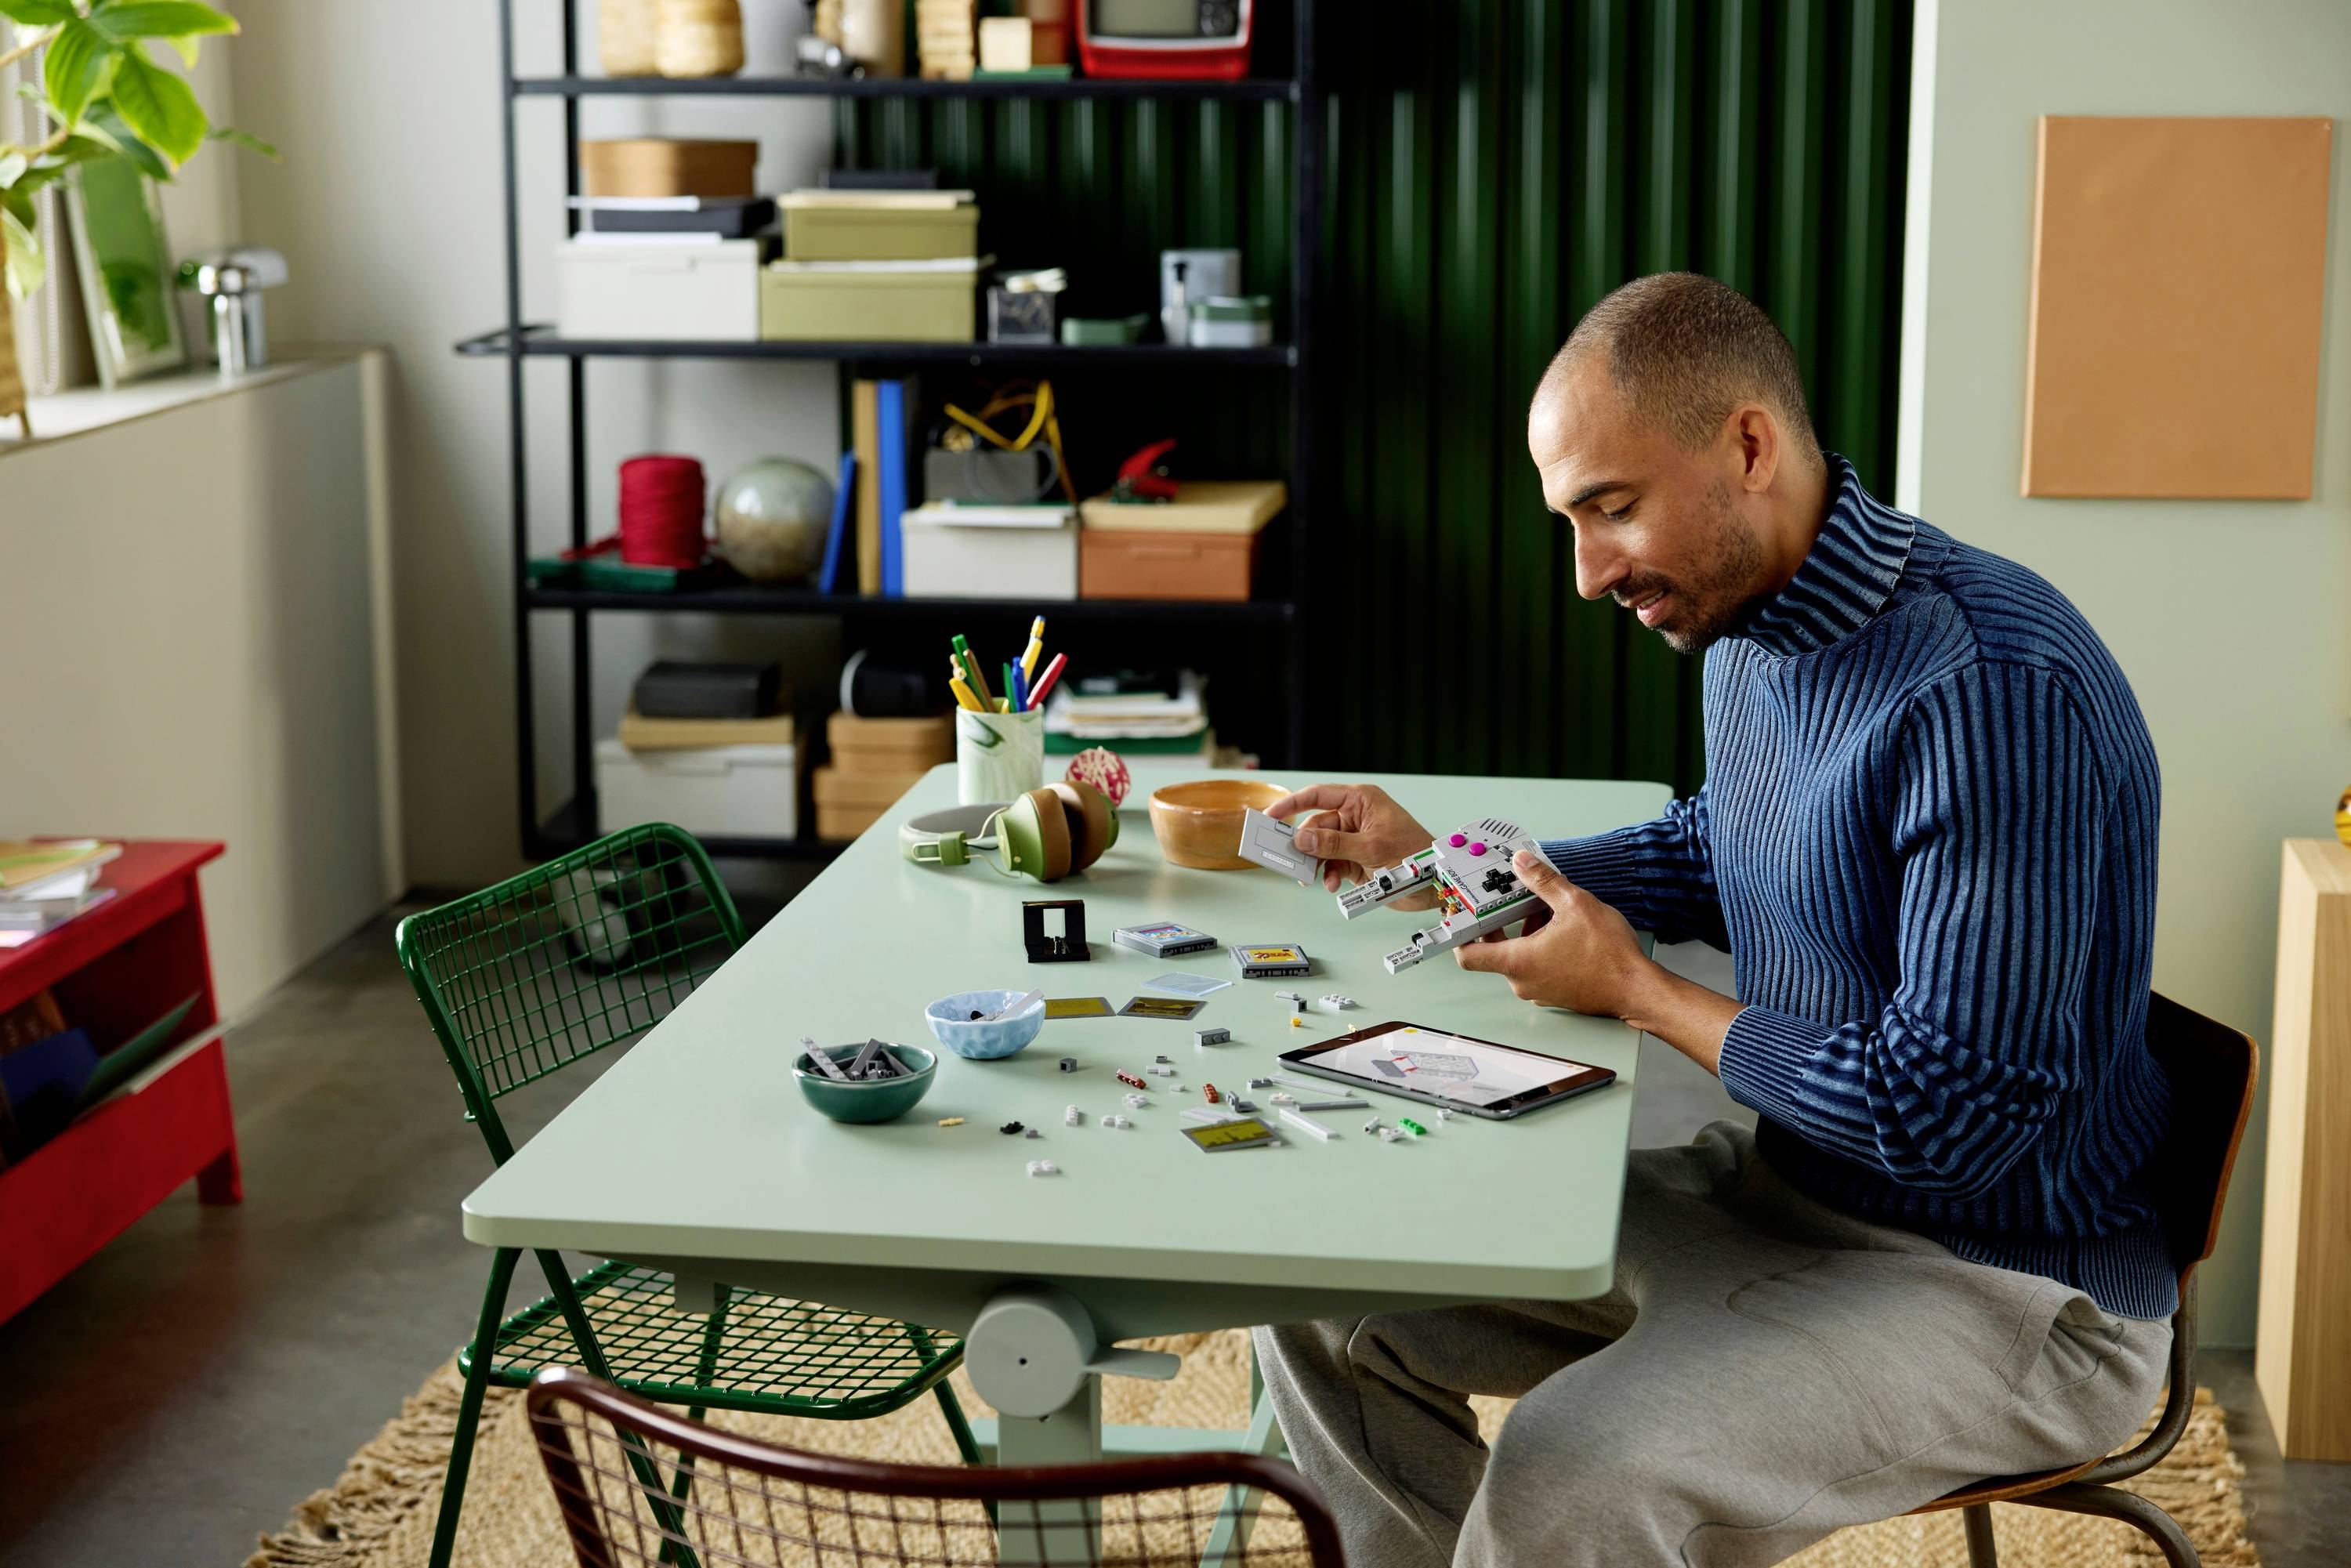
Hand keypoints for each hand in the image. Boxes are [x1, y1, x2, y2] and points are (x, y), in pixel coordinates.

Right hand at [1266, 783, 1435, 899]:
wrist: (1435, 883)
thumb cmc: (1414, 854)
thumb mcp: (1371, 847)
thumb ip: (1333, 844)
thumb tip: (1302, 840)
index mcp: (1360, 800)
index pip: (1318, 796)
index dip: (1291, 804)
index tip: (1270, 816)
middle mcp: (1355, 816)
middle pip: (1315, 825)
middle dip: (1303, 844)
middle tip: (1287, 858)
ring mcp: (1354, 839)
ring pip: (1320, 848)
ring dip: (1315, 864)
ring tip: (1311, 878)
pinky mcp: (1355, 859)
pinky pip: (1331, 864)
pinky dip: (1328, 875)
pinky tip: (1332, 884)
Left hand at [1454, 849, 1653, 1017]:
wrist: (1638, 989)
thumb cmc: (1609, 956)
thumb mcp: (1575, 904)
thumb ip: (1543, 881)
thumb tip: (1523, 863)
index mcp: (1518, 962)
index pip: (1468, 955)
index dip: (1461, 934)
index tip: (1463, 917)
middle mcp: (1523, 981)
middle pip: (1496, 950)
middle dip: (1505, 923)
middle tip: (1516, 901)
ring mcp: (1539, 991)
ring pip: (1520, 957)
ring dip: (1529, 933)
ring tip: (1551, 913)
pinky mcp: (1555, 994)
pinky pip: (1538, 967)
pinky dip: (1543, 948)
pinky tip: (1565, 931)